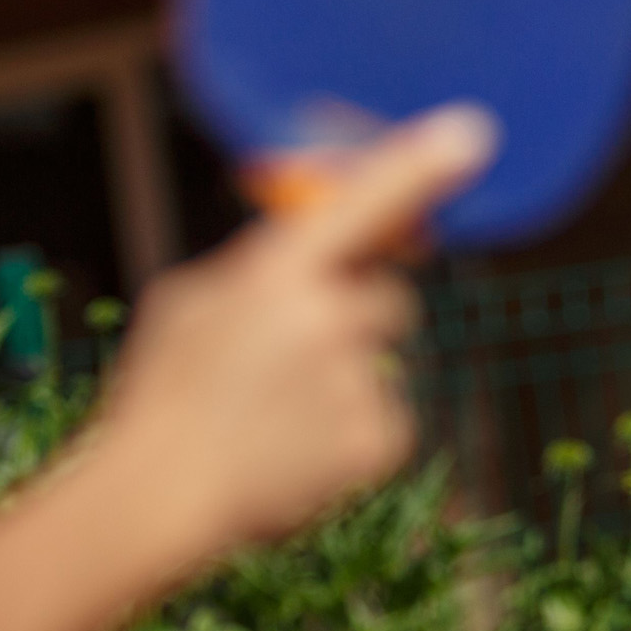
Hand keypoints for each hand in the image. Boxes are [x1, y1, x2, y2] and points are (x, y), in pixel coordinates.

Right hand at [100, 107, 491, 556]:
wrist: (158, 498)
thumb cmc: (164, 396)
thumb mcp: (192, 303)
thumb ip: (260, 268)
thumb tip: (307, 254)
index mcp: (278, 271)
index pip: (365, 203)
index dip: (420, 165)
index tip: (472, 132)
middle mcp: (330, 317)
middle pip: (387, 301)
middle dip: (355, 322)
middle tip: (292, 362)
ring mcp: (359, 382)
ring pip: (380, 365)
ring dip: (344, 383)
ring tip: (274, 419)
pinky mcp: (380, 440)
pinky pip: (386, 418)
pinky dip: (350, 436)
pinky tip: (297, 454)